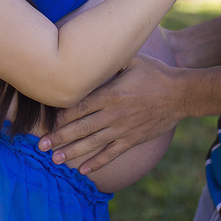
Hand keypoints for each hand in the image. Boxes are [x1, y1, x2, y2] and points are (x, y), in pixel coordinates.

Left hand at [38, 54, 184, 174]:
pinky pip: (112, 153)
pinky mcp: (132, 139)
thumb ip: (112, 59)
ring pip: (93, 143)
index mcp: (111, 93)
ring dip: (72, 152)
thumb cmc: (155, 73)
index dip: (61, 116)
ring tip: (55, 160)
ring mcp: (123, 129)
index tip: (44, 122)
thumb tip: (92, 49)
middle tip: (40, 146)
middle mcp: (114, 113)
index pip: (80, 106)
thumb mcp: (133, 59)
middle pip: (81, 127)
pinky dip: (97, 162)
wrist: (181, 95)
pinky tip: (84, 170)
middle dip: (59, 138)